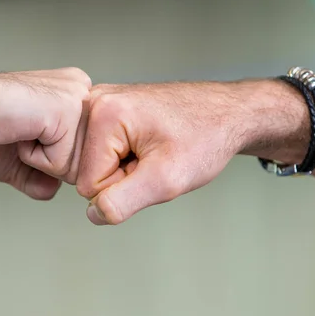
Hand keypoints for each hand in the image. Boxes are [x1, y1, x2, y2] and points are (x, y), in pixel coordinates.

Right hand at [0, 68, 91, 199]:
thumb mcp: (18, 161)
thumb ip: (42, 177)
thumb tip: (52, 189)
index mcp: (70, 96)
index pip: (86, 153)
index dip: (52, 161)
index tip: (21, 137)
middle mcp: (79, 90)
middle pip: (87, 161)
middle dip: (50, 164)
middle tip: (19, 135)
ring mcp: (76, 97)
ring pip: (78, 165)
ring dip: (42, 161)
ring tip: (18, 133)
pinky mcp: (66, 109)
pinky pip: (63, 162)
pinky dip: (35, 159)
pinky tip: (18, 132)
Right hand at [76, 81, 256, 224]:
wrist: (228, 113)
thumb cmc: (205, 137)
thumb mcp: (167, 179)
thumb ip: (123, 202)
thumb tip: (93, 213)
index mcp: (103, 113)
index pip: (88, 184)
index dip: (124, 187)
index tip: (152, 166)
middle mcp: (94, 102)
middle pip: (86, 171)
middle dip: (121, 176)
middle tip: (153, 159)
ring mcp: (100, 103)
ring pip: (94, 163)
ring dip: (123, 167)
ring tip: (151, 151)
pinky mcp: (107, 109)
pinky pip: (101, 150)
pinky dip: (124, 155)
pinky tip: (146, 144)